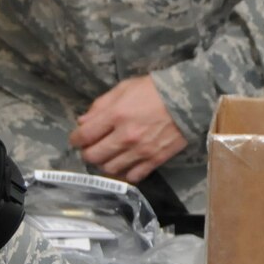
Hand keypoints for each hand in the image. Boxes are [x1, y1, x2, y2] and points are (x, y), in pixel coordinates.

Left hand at [67, 76, 188, 183]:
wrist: (188, 99)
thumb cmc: (154, 90)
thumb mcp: (124, 88)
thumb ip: (101, 105)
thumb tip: (83, 122)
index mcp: (116, 115)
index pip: (84, 136)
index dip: (75, 139)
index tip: (77, 138)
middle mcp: (126, 137)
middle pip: (94, 157)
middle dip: (87, 153)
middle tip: (90, 148)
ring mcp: (141, 151)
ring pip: (110, 169)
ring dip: (104, 164)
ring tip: (108, 156)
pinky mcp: (155, 160)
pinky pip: (133, 176)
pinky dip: (125, 173)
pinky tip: (125, 164)